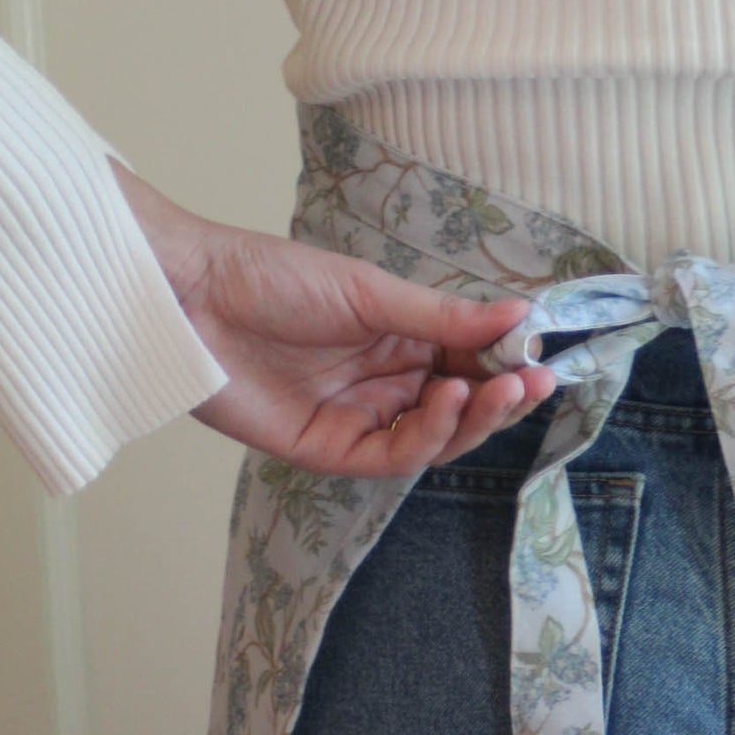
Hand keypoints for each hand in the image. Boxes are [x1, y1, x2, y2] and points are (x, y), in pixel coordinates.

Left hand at [110, 159, 556, 475]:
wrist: (191, 297)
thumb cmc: (273, 278)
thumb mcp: (371, 292)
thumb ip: (444, 316)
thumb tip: (522, 314)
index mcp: (400, 340)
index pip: (471, 362)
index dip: (509, 365)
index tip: (544, 357)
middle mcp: (385, 384)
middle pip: (461, 407)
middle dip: (502, 398)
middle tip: (534, 382)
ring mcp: (358, 420)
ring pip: (435, 438)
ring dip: (473, 417)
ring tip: (498, 389)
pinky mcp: (327, 451)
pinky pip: (392, 455)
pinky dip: (428, 433)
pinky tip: (446, 398)